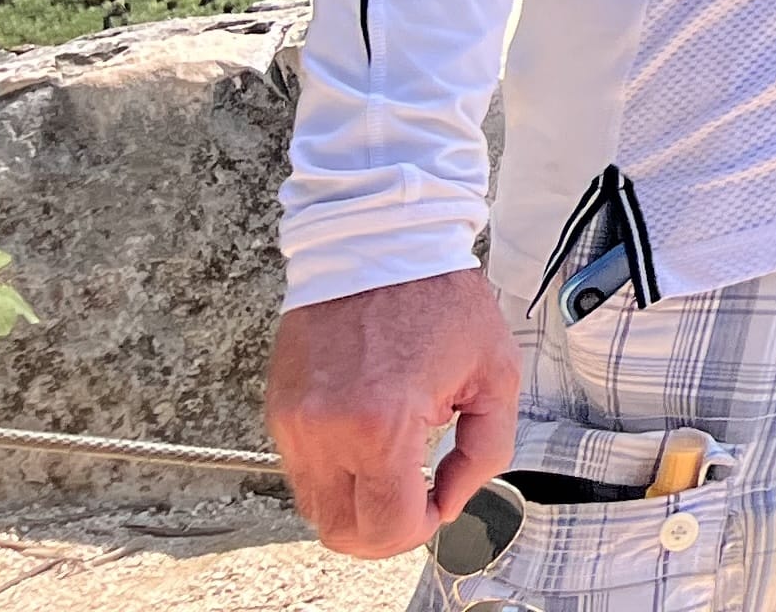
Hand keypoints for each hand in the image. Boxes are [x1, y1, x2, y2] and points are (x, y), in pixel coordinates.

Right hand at [267, 269, 516, 557]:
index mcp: (382, 425)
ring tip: (392, 463)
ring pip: (315, 507)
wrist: (380, 244)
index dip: (418, 529)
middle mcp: (326, 433)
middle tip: (414, 499)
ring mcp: (294, 424)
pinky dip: (334, 471)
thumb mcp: (497, 373)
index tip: (436, 506)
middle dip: (383, 529)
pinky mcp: (279, 410)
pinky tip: (367, 439)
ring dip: (355, 502)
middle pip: (341, 532)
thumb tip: (453, 500)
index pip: (386, 527)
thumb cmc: (439, 298)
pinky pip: (301, 469)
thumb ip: (485, 451)